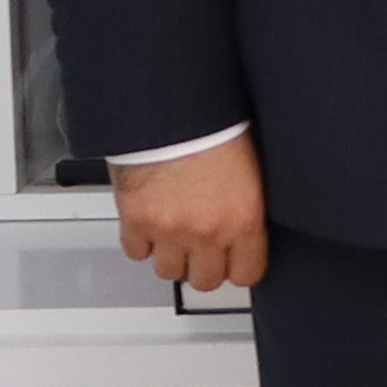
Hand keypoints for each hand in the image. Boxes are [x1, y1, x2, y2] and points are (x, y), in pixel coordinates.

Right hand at [113, 135, 267, 292]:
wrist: (171, 106)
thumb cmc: (214, 124)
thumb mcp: (250, 168)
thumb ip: (247, 207)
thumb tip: (248, 226)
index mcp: (244, 218)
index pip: (247, 274)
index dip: (239, 266)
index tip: (234, 259)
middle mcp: (207, 231)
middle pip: (206, 281)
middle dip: (204, 265)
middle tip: (202, 245)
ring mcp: (169, 230)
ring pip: (169, 271)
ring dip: (171, 255)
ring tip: (175, 232)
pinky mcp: (136, 221)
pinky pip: (136, 252)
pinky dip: (141, 240)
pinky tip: (150, 221)